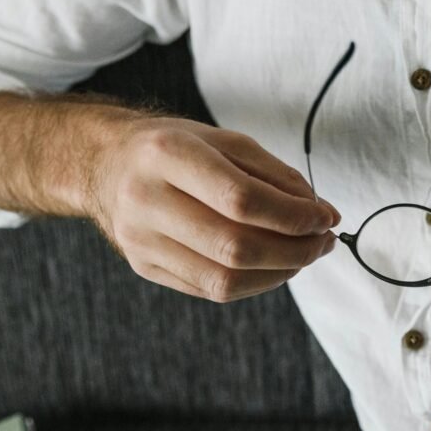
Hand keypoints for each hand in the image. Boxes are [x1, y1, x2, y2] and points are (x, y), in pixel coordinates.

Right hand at [87, 117, 339, 301]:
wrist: (104, 164)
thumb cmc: (174, 149)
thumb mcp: (223, 140)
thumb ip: (275, 174)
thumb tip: (320, 214)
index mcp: (167, 154)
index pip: (242, 199)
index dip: (293, 216)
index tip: (326, 218)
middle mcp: (146, 199)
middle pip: (234, 247)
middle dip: (294, 251)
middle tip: (323, 241)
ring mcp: (140, 240)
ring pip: (224, 280)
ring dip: (279, 273)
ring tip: (304, 254)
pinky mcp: (144, 267)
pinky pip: (211, 291)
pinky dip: (254, 283)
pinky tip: (274, 266)